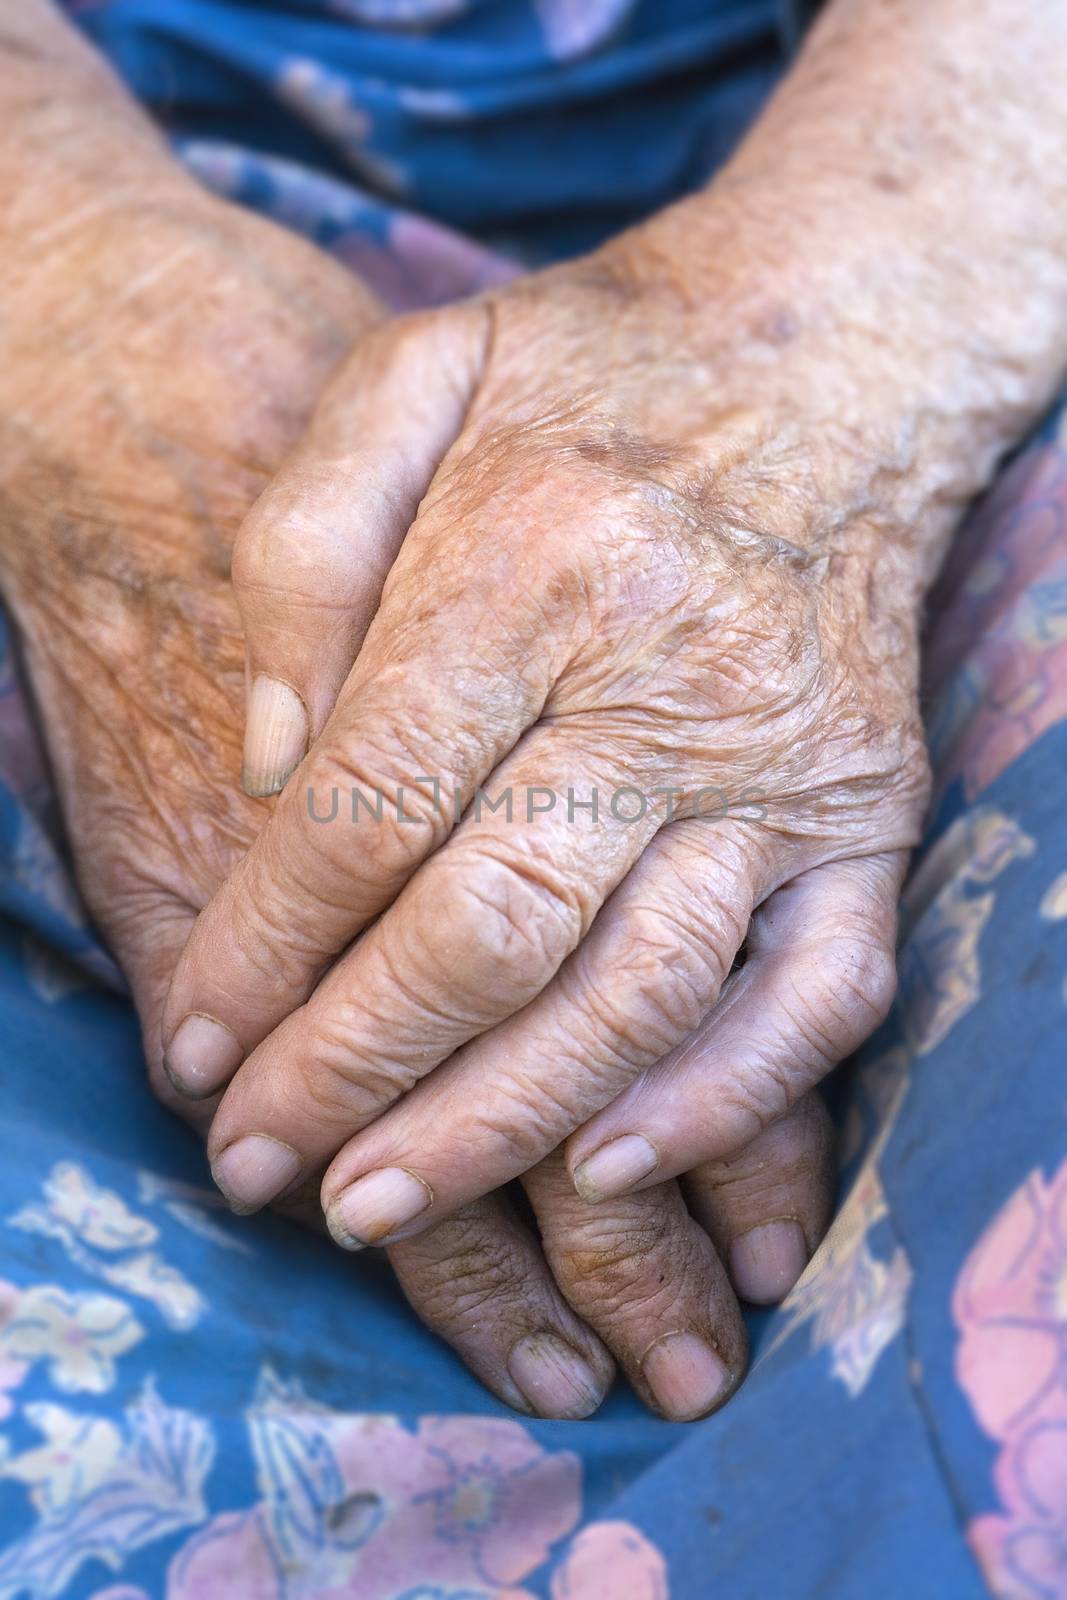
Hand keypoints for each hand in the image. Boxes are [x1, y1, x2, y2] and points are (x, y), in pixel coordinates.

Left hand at [163, 223, 925, 1245]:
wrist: (825, 362)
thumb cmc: (589, 380)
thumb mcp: (407, 382)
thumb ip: (302, 557)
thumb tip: (262, 769)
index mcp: (533, 564)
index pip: (367, 807)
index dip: (263, 949)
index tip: (197, 1045)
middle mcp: (667, 681)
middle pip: (488, 926)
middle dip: (351, 1070)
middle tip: (256, 1163)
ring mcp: (785, 767)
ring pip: (637, 992)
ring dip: (500, 1125)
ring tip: (377, 1206)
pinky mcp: (869, 820)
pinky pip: (815, 998)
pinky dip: (719, 1108)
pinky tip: (604, 1173)